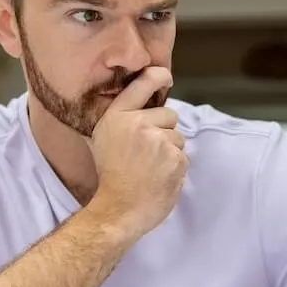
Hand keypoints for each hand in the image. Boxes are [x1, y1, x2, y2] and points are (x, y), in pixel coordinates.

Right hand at [87, 66, 186, 238]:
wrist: (117, 210)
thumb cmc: (109, 176)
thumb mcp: (102, 139)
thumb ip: (121, 119)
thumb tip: (140, 100)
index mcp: (118, 116)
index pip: (143, 83)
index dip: (159, 76)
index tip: (166, 77)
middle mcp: (138, 123)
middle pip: (169, 114)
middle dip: (164, 130)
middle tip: (147, 152)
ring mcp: (159, 141)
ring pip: (178, 137)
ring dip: (170, 151)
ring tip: (151, 168)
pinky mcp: (175, 159)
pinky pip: (183, 156)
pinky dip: (175, 168)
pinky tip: (159, 178)